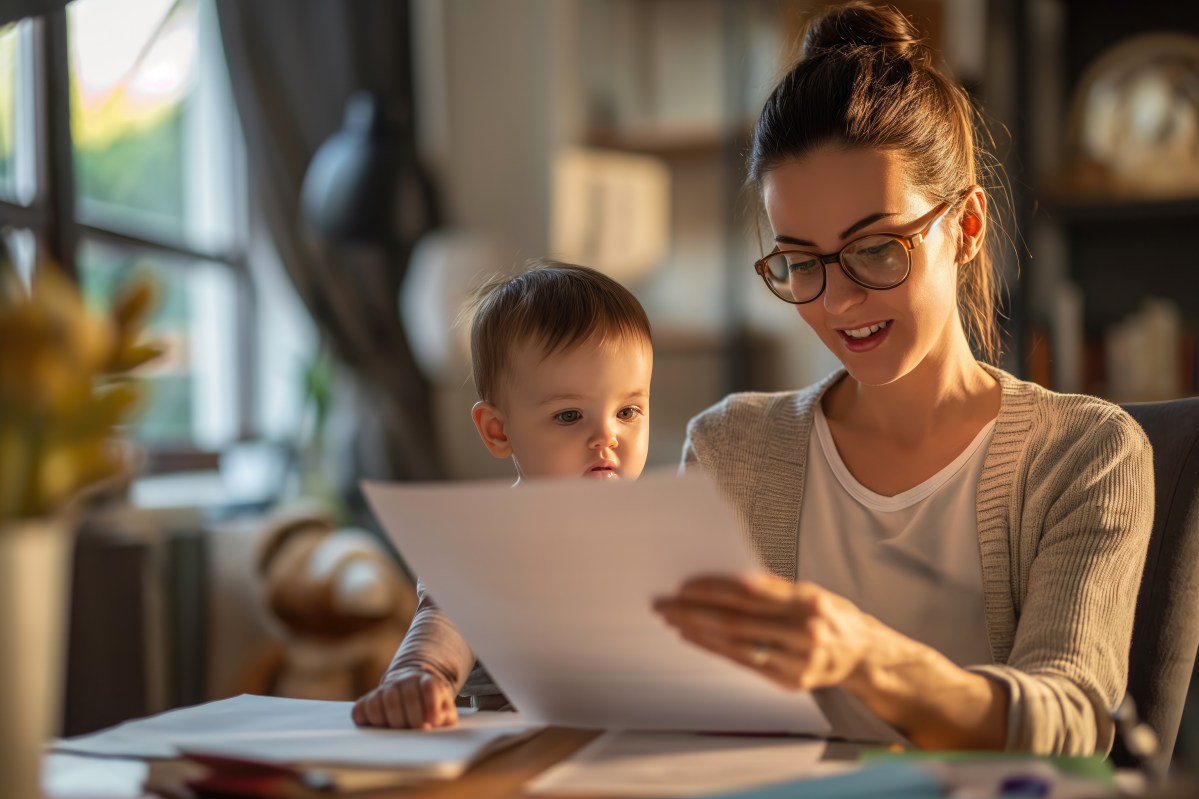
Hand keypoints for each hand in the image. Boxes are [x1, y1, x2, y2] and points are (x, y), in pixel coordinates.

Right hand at [351, 668, 458, 728]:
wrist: (410, 688)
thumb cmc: (430, 706)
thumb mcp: (444, 709)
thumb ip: (445, 716)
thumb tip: (435, 722)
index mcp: (426, 681)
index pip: (429, 688)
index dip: (431, 705)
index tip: (432, 723)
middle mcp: (405, 680)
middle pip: (407, 697)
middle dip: (413, 719)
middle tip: (417, 731)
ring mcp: (385, 688)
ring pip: (384, 701)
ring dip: (393, 721)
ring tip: (400, 732)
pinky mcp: (369, 698)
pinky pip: (362, 707)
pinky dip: (368, 719)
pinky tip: (379, 727)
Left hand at [654, 574, 875, 692]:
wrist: (862, 653)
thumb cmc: (829, 614)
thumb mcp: (807, 591)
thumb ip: (769, 588)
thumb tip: (720, 578)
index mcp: (808, 600)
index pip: (749, 592)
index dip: (712, 589)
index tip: (683, 586)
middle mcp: (804, 631)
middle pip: (736, 621)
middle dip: (694, 611)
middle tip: (664, 604)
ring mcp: (798, 660)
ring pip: (735, 645)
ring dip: (698, 632)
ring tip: (674, 620)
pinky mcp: (791, 681)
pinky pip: (744, 663)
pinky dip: (716, 649)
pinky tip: (696, 638)